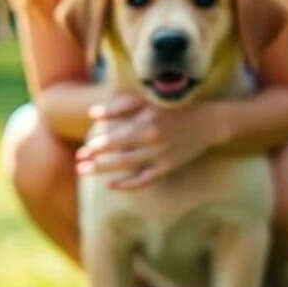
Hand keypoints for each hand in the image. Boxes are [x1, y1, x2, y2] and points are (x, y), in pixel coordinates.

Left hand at [76, 93, 217, 189]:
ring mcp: (161, 156)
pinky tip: (111, 184)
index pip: (114, 138)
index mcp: (146, 122)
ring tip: (85, 172)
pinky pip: (145, 180)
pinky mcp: (168, 167)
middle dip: (96, 161)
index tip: (82, 151)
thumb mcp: (147, 101)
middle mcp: (153, 141)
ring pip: (128, 168)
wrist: (209, 121)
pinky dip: (128, 184)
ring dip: (104, 171)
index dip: (96, 146)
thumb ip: (119, 107)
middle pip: (118, 155)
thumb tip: (92, 114)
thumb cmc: (173, 107)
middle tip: (79, 165)